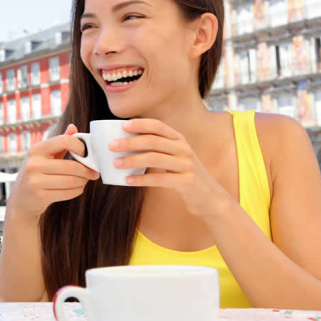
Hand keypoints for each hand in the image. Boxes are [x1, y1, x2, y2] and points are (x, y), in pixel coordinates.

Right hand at [8, 124, 99, 220]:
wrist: (21, 199)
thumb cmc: (37, 173)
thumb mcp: (44, 156)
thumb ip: (60, 142)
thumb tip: (73, 127)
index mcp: (36, 150)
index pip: (64, 141)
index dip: (80, 147)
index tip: (87, 154)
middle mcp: (33, 164)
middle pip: (72, 166)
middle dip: (87, 170)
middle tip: (94, 172)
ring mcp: (35, 181)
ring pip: (72, 181)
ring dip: (83, 181)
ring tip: (85, 180)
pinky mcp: (40, 196)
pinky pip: (68, 193)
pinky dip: (77, 190)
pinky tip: (77, 188)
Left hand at [111, 119, 234, 217]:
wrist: (209, 196)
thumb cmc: (183, 174)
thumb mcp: (174, 156)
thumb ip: (157, 148)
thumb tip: (124, 143)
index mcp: (179, 139)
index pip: (159, 126)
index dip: (140, 124)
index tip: (122, 125)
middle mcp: (184, 149)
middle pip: (153, 141)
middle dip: (130, 142)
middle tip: (111, 146)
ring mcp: (187, 165)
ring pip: (155, 158)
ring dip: (132, 160)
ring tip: (115, 163)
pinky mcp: (187, 181)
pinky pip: (160, 179)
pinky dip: (141, 179)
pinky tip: (127, 181)